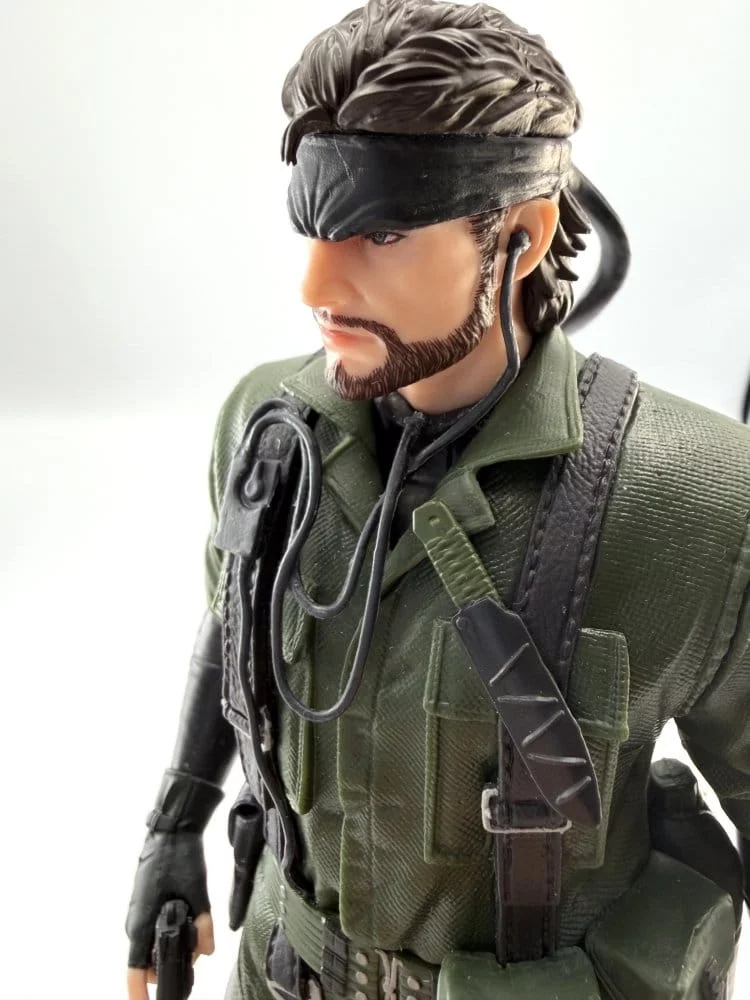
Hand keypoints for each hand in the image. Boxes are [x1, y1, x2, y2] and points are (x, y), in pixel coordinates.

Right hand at [126, 831, 211, 996]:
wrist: (171, 829)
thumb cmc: (180, 858)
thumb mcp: (198, 892)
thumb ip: (203, 924)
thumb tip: (208, 952)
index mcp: (142, 922)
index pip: (134, 970)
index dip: (139, 992)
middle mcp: (135, 922)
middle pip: (146, 960)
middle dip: (169, 966)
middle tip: (196, 955)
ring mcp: (138, 912)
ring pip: (151, 944)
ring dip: (172, 946)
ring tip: (199, 934)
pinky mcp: (145, 903)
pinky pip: (153, 929)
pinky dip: (170, 932)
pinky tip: (192, 922)